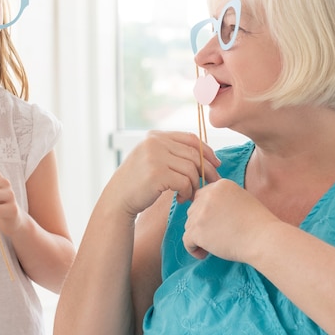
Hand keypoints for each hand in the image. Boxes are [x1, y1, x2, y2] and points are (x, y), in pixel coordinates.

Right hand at [104, 130, 220, 219]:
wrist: (118, 199)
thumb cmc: (138, 182)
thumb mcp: (151, 158)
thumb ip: (171, 151)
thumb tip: (205, 153)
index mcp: (155, 136)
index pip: (190, 138)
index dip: (207, 151)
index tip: (216, 163)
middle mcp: (155, 143)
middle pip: (194, 154)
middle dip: (207, 170)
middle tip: (212, 183)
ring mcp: (155, 157)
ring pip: (191, 169)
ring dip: (195, 185)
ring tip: (189, 194)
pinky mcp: (157, 173)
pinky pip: (184, 182)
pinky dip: (187, 192)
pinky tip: (181, 199)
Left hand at [183, 179, 276, 261]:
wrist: (264, 239)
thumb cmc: (259, 224)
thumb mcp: (242, 199)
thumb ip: (223, 199)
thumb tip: (204, 209)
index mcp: (220, 185)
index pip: (201, 196)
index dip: (206, 212)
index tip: (216, 223)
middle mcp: (208, 195)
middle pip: (193, 210)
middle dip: (201, 224)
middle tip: (216, 236)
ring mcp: (201, 213)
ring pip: (189, 225)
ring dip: (198, 236)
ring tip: (213, 246)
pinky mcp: (197, 230)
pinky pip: (187, 240)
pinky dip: (193, 249)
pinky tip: (205, 254)